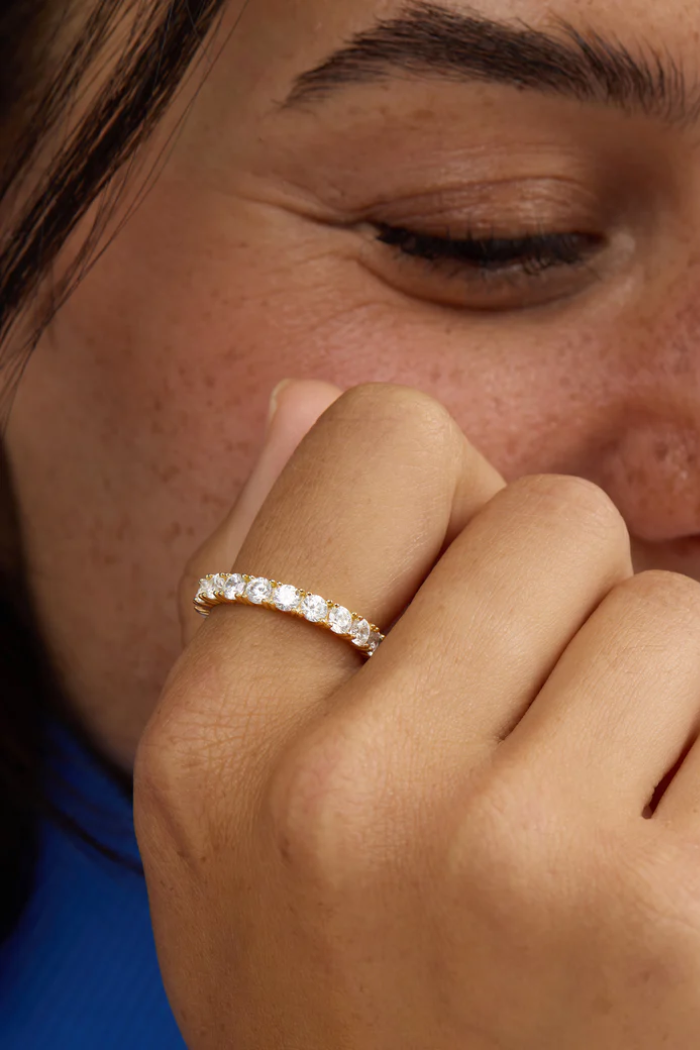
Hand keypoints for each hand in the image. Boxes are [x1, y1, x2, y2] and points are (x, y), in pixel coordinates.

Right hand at [135, 382, 699, 1048]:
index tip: (438, 597)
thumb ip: (267, 578)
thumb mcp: (234, 802)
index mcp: (227, 737)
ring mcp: (526, 866)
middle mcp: (352, 791)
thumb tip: (313, 401)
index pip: (381, 441)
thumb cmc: (342, 992)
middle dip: (561, 609)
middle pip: (554, 516)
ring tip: (591, 838)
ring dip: (654, 705)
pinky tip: (656, 897)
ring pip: (676, 615)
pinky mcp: (683, 931)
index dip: (436, 498)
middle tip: (522, 752)